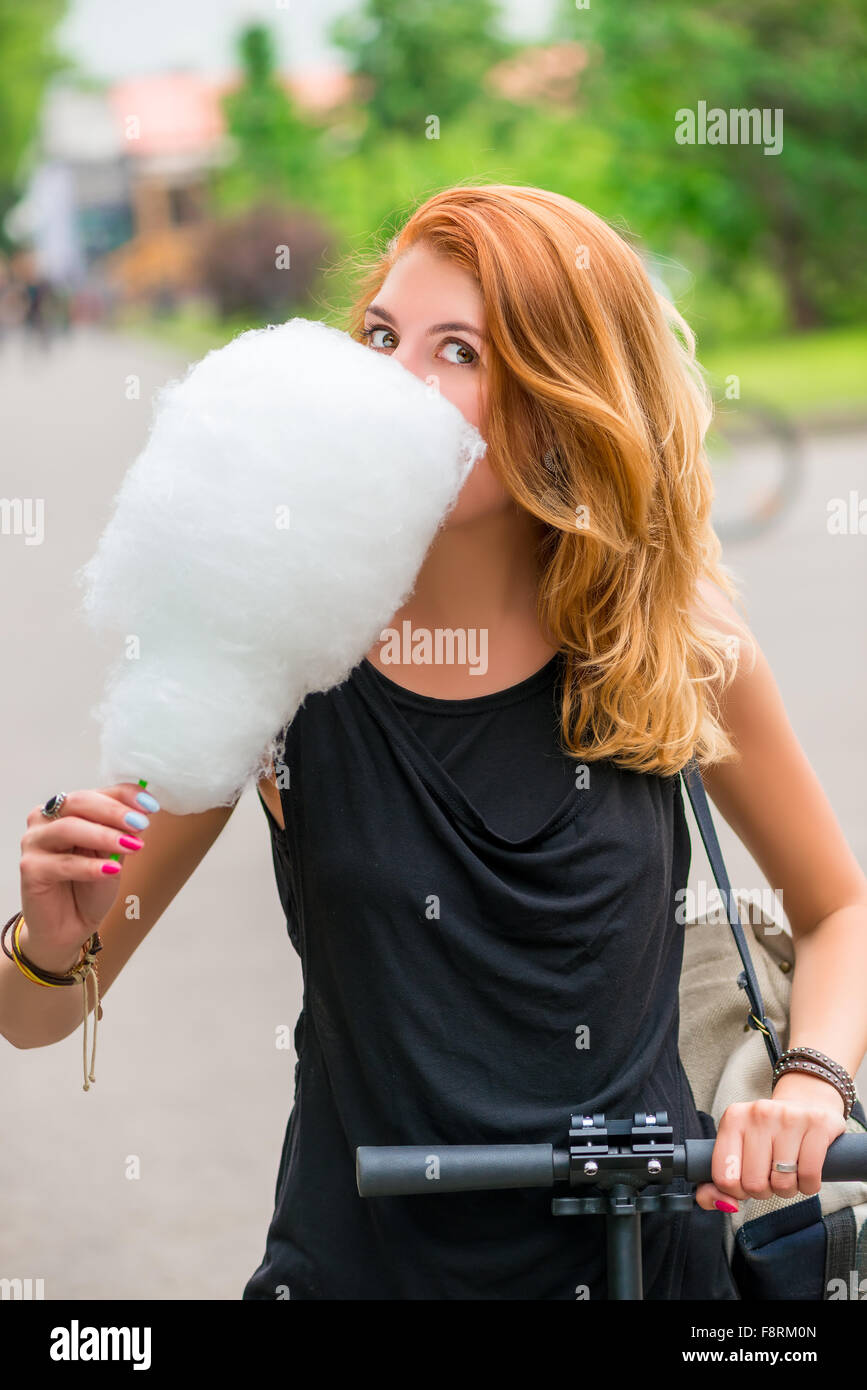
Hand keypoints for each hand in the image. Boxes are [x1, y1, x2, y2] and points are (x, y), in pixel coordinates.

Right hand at [19, 783, 158, 970]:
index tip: (151, 805)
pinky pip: (63, 864)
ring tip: (132, 846)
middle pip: (79, 802)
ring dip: (104, 835)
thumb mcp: (112, 855)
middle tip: (141, 824)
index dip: (124, 796)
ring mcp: (34, 842)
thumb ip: (120, 833)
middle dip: (114, 812)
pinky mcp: (30, 869)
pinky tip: (111, 870)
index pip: (96, 792)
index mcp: (66, 809)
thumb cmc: (89, 886)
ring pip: (69, 828)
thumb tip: (141, 814)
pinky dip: (90, 866)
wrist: (69, 925)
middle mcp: (45, 819)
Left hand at [694, 1073, 847, 1211]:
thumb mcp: (740, 1148)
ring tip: (789, 1173)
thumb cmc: (770, 1135)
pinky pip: (809, 1177)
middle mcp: (759, 1113)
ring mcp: (789, 1117)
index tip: (746, 1183)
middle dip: (764, 1191)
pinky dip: (808, 1186)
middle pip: (754, 1184)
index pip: (724, 1177)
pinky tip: (806, 1173)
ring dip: (788, 1189)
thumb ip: (720, 1181)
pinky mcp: (817, 1124)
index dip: (737, 1192)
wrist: (808, 1103)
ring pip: (783, 1184)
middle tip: (771, 1176)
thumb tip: (724, 1205)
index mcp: (734, 1119)